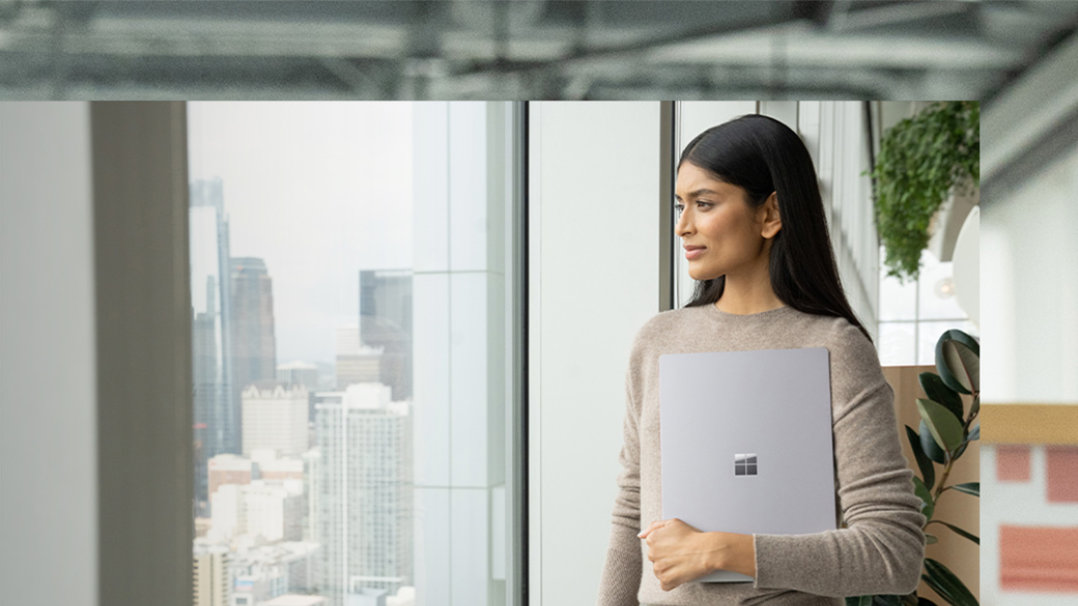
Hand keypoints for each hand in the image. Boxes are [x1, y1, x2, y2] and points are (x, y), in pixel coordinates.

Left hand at [638, 519, 756, 590]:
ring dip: (668, 570)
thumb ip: (653, 527)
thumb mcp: (672, 522)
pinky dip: (672, 581)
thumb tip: (640, 535)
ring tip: (682, 564)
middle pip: (656, 559)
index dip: (666, 547)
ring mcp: (659, 568)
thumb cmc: (691, 535)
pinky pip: (665, 584)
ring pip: (659, 572)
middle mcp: (652, 554)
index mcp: (652, 540)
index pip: (653, 547)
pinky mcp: (666, 580)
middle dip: (666, 559)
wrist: (707, 550)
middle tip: (680, 555)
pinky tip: (681, 573)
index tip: (676, 547)